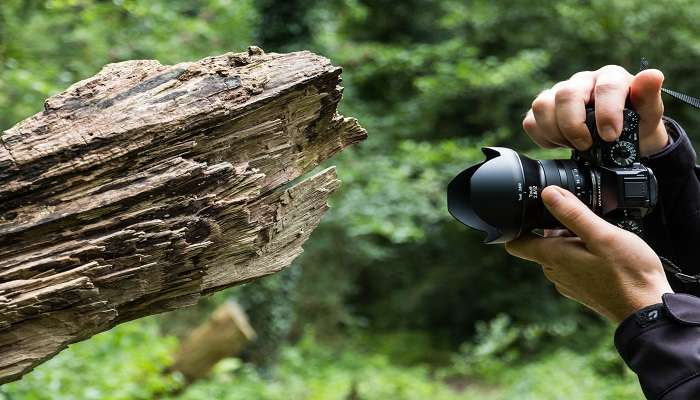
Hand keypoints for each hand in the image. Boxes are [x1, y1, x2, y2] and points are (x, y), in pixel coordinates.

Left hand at [505, 186, 672, 322]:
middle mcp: (554, 272)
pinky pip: (574, 265)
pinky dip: (583, 255)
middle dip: (556, 229)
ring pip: (560, 254)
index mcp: (553, 257)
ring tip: (599, 239)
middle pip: (542, 243)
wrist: (647, 309)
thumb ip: (572, 214)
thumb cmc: (629, 274)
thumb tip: (548, 194)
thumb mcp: (601, 235)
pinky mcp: (582, 289)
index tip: (531, 212)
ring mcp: (568, 283)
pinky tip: (605, 254)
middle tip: (585, 223)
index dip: (517, 226)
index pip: (516, 243)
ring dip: (573, 241)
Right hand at [523, 65, 668, 155]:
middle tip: (586, 145)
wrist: (620, 138)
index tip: (610, 136)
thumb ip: (649, 96)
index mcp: (610, 77)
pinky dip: (543, 138)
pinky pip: (531, 121)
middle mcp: (582, 82)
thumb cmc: (635, 123)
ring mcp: (559, 94)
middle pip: (566, 95)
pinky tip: (560, 144)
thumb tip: (652, 75)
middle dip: (574, 126)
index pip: (604, 87)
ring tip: (573, 145)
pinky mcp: (544, 110)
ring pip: (542, 106)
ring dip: (555, 132)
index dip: (606, 113)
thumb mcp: (649, 114)